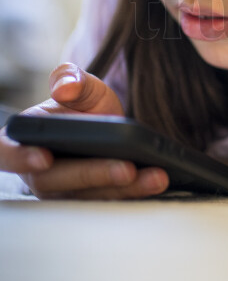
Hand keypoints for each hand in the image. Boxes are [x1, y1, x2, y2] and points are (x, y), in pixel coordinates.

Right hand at [0, 63, 168, 198]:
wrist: (105, 126)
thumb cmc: (82, 106)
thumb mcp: (81, 86)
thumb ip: (71, 79)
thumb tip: (64, 87)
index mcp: (24, 140)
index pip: (7, 153)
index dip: (20, 158)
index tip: (45, 158)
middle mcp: (38, 172)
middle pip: (58, 182)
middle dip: (93, 175)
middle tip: (126, 168)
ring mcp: (65, 192)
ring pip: (88, 197)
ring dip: (124, 190)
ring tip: (155, 176)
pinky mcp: (92, 201)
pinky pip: (111, 201)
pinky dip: (137, 193)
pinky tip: (159, 181)